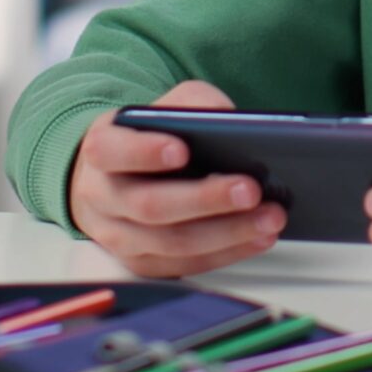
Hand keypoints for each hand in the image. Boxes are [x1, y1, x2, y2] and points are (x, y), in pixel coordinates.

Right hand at [70, 81, 286, 277]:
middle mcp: (102, 197)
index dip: (143, 152)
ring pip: (171, 243)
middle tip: (251, 189)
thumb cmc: (152, 135)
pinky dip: (227, 253)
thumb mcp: (169, 105)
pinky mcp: (143, 263)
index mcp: (102, 148)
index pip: (111, 152)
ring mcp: (119, 237)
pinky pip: (185, 265)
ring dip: (226, 233)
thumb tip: (235, 124)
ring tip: (270, 217)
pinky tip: (259, 237)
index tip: (181, 149)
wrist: (119, 176)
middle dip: (205, 199)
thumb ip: (195, 106)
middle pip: (150, 205)